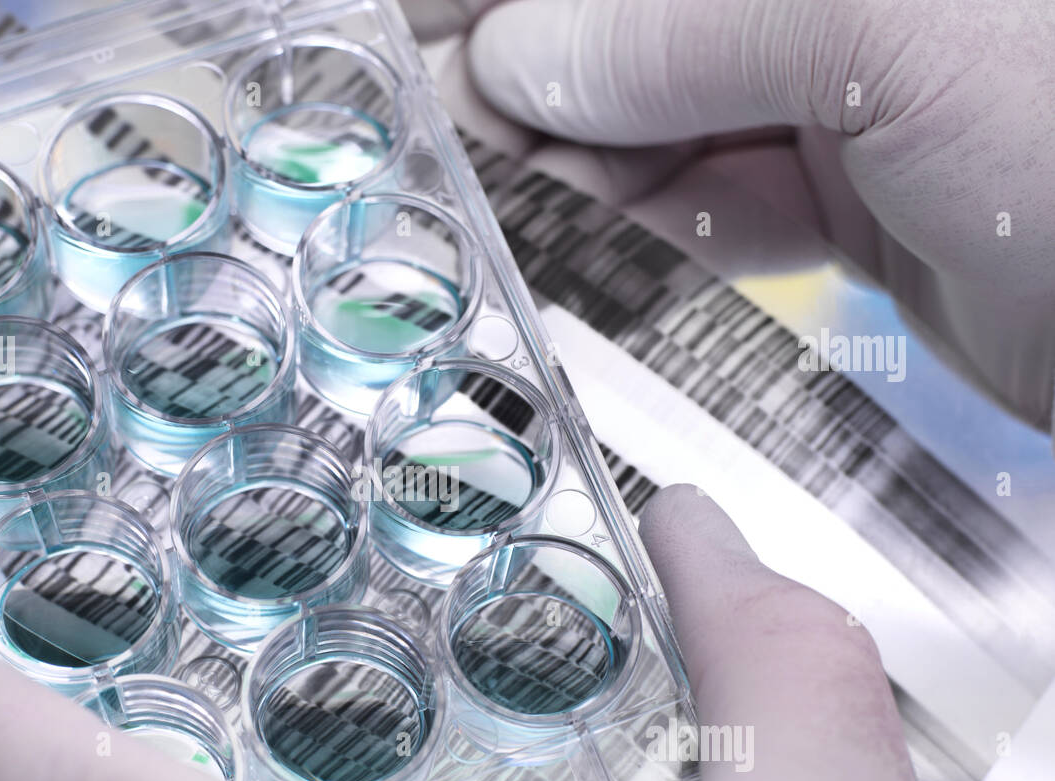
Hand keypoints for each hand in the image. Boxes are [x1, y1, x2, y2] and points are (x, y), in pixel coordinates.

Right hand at [411, 0, 1054, 430]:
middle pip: (621, 27)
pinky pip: (709, 198)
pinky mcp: (853, 191)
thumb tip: (519, 60)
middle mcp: (817, 10)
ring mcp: (842, 83)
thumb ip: (680, 28)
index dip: (496, 1)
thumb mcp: (894, 29)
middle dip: (517, 81)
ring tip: (489, 222)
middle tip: (421, 154)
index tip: (390, 38)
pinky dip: (642, 228)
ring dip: (567, 171)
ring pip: (650, 114)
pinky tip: (583, 252)